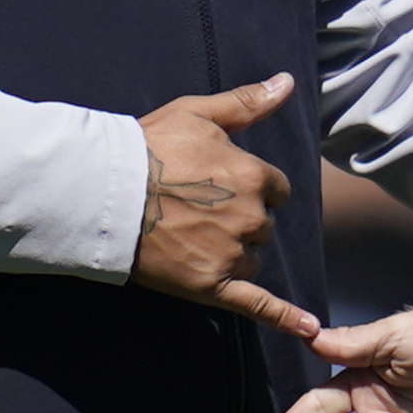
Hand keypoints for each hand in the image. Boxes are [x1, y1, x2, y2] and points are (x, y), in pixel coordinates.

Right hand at [133, 75, 311, 336]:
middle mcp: (251, 217)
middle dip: (240, 219)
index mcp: (253, 176)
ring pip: (252, 258)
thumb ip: (248, 102)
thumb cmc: (147, 147)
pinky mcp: (211, 286)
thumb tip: (286, 81)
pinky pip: (257, 305)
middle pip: (264, 225)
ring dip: (235, 252)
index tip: (219, 185)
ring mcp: (232, 254)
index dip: (252, 187)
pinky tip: (310, 330)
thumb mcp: (198, 114)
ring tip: (191, 237)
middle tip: (197, 210)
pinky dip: (285, 318)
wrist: (102, 192)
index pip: (276, 188)